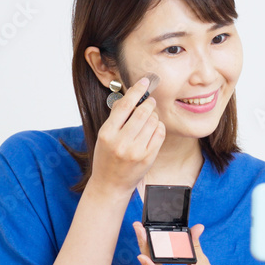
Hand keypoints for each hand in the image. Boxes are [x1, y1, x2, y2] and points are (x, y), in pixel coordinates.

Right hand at [90, 76, 164, 194]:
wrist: (110, 184)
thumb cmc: (106, 157)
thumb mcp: (104, 136)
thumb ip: (116, 116)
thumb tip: (130, 96)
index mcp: (107, 134)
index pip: (124, 106)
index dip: (137, 91)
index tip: (145, 81)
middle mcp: (121, 142)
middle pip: (142, 112)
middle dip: (148, 103)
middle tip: (150, 101)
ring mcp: (136, 151)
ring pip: (153, 122)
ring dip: (154, 115)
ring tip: (150, 117)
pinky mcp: (148, 158)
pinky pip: (159, 134)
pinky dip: (159, 127)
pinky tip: (154, 128)